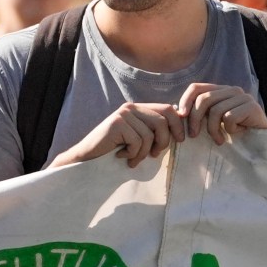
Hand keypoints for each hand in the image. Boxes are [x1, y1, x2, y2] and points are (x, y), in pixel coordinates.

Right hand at [54, 102, 182, 168]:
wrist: (86, 158)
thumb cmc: (113, 150)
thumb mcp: (137, 137)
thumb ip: (153, 129)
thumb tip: (180, 128)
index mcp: (138, 108)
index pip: (168, 109)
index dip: (177, 125)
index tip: (179, 140)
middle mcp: (130, 107)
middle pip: (162, 121)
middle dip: (164, 141)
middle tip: (154, 155)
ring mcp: (123, 114)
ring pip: (150, 134)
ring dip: (144, 152)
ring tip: (133, 159)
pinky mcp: (116, 124)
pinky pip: (138, 141)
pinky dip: (133, 154)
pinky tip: (122, 156)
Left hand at [177, 82, 266, 145]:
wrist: (259, 141)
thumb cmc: (232, 131)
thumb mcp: (212, 120)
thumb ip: (199, 113)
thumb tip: (177, 112)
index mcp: (220, 90)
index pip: (196, 87)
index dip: (185, 100)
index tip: (181, 116)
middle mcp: (232, 90)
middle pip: (204, 99)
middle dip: (195, 119)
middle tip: (194, 135)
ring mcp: (243, 97)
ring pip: (215, 111)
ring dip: (212, 129)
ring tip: (218, 139)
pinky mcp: (252, 106)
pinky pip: (229, 118)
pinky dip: (228, 129)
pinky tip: (235, 133)